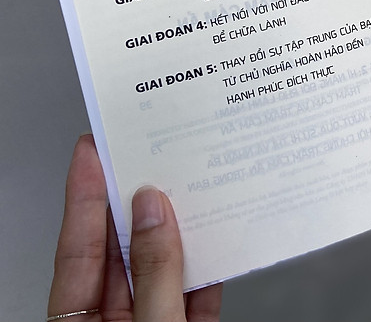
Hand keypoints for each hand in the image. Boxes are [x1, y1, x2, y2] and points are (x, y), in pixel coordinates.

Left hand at [47, 134, 221, 321]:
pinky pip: (194, 294)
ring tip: (191, 187)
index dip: (84, 195)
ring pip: (162, 268)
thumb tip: (154, 212)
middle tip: (148, 153)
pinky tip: (219, 241)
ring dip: (180, 232)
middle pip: (122, 253)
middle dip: (137, 202)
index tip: (90, 150)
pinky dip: (208, 268)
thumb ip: (155, 274)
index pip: (78, 250)